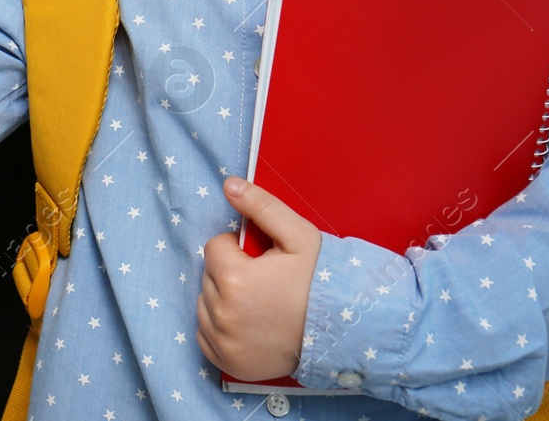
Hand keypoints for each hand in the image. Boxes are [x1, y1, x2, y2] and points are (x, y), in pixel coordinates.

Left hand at [196, 177, 320, 380]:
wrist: (343, 332)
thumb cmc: (320, 281)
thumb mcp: (298, 235)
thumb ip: (261, 205)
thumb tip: (229, 185)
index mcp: (235, 279)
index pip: (214, 247)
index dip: (237, 248)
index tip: (261, 259)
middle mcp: (223, 313)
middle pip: (209, 276)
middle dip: (230, 272)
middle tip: (263, 281)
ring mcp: (224, 342)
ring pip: (205, 304)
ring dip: (223, 298)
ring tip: (258, 302)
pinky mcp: (228, 362)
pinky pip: (205, 335)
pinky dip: (219, 327)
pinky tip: (247, 323)